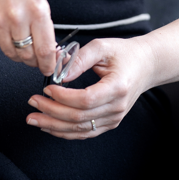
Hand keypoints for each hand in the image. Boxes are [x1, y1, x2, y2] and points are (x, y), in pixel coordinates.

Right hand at [0, 0, 56, 75]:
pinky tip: (2, 23)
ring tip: (19, 42)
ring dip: (18, 53)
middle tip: (35, 58)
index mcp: (37, 9)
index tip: (50, 68)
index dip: (49, 64)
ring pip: (11, 52)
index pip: (46, 49)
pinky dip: (2, 38)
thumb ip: (41, 18)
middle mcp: (17, 18)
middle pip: (28, 55)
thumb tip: (48, 45)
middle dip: (33, 60)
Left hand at [26, 36, 155, 138]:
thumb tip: (59, 74)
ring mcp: (114, 118)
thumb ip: (79, 59)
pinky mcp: (110, 122)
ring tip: (33, 118)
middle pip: (79, 118)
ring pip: (80, 129)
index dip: (63, 98)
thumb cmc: (124, 53)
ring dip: (54, 126)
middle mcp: (117, 107)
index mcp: (117, 87)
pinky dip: (65, 132)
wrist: (146, 65)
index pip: (86, 100)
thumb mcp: (102, 47)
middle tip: (32, 102)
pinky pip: (85, 132)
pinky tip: (49, 126)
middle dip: (51, 112)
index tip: (47, 89)